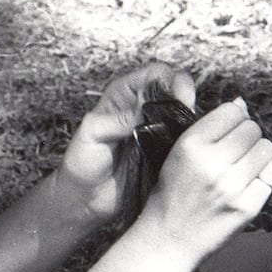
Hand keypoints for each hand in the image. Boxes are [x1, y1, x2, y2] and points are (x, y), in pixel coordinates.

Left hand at [55, 62, 196, 224]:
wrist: (86, 198)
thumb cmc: (82, 162)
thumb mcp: (92, 134)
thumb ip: (117, 120)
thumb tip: (142, 109)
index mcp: (125, 94)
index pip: (157, 74)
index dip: (172, 79)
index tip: (180, 96)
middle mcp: (144, 108)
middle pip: (176, 90)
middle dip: (186, 98)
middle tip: (188, 112)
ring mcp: (157, 130)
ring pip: (183, 116)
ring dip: (190, 121)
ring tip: (190, 132)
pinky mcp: (164, 152)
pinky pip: (183, 141)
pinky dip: (189, 142)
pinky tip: (189, 149)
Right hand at [128, 99, 271, 271]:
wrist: (168, 240)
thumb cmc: (171, 196)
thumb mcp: (176, 154)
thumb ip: (206, 128)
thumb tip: (241, 105)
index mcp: (190, 145)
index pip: (231, 111)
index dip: (235, 117)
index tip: (232, 129)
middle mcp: (212, 164)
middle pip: (252, 129)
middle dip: (249, 136)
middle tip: (240, 149)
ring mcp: (232, 187)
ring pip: (267, 148)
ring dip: (262, 152)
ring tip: (248, 163)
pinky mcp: (248, 206)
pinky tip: (261, 173)